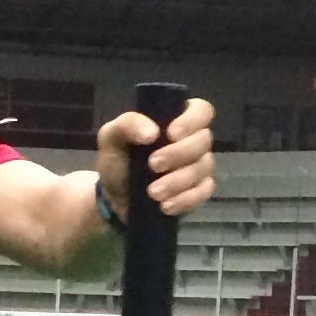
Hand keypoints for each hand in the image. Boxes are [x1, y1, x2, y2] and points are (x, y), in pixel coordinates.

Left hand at [96, 95, 216, 224]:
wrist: (114, 197)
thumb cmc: (118, 160)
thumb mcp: (112, 137)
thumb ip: (128, 124)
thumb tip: (152, 132)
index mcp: (177, 119)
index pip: (201, 110)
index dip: (191, 120)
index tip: (171, 134)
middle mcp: (194, 140)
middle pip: (203, 140)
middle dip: (178, 154)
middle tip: (152, 165)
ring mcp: (200, 165)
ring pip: (203, 168)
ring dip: (177, 181)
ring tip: (152, 192)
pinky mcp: (199, 190)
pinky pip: (203, 192)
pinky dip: (185, 199)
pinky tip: (165, 205)